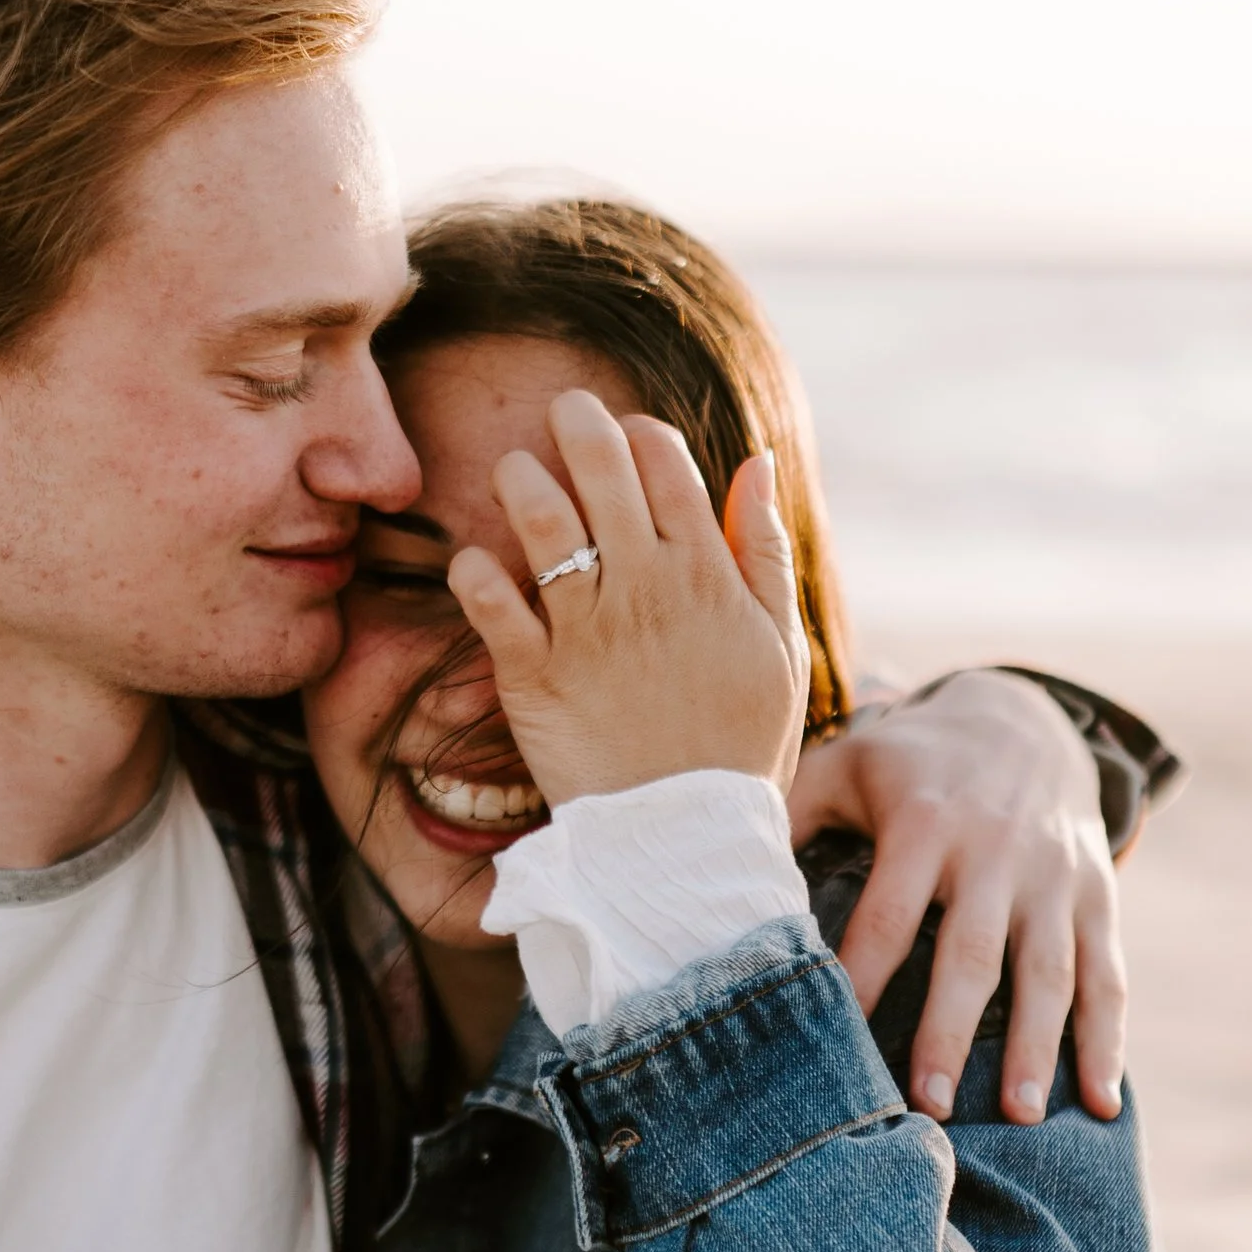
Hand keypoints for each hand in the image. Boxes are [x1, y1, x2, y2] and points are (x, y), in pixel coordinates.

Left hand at [447, 393, 810, 805]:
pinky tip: (469, 563)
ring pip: (542, 522)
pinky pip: (493, 606)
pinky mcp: (534, 677)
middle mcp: (645, 588)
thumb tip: (754, 462)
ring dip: (520, 480)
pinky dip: (473, 575)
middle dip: (577, 422)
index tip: (628, 438)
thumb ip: (765, 552)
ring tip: (511, 471)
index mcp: (706, 575)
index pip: (666, 464)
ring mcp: (587, 631)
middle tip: (561, 411)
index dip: (641, 434)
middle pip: (602, 469)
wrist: (687, 840)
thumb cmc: (738, 745)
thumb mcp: (781, 647)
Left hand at [786, 671, 1126, 1123]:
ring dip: (1039, 1047)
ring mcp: (1054, 877)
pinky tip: (1103, 1103)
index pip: (886, 915)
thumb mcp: (846, 762)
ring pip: (1049, 970)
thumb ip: (789, 816)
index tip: (836, 1044)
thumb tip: (722, 881)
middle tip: (930, 1106)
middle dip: (950, 1031)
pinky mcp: (1098, 896)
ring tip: (1022, 1116)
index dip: (860, 978)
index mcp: (925, 823)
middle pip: (971, 953)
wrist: (1025, 715)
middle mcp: (996, 851)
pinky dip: (1109, 1041)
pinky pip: (1106, 974)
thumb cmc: (910, 760)